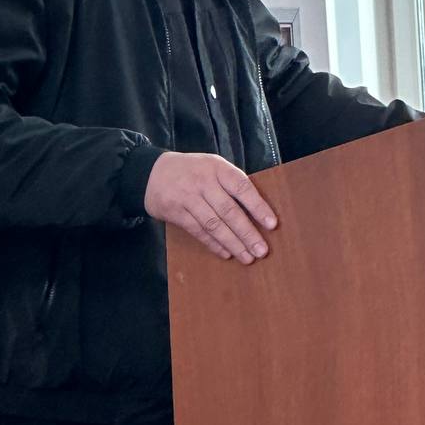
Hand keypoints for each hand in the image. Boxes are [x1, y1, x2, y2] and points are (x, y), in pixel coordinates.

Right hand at [144, 152, 277, 264]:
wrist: (152, 172)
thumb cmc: (192, 171)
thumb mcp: (212, 166)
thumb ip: (230, 183)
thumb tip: (258, 211)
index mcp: (217, 167)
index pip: (241, 187)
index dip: (258, 206)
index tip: (272, 224)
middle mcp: (202, 181)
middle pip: (228, 210)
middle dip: (247, 233)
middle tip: (262, 250)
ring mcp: (187, 197)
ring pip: (213, 224)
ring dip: (232, 243)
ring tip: (247, 257)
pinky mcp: (175, 212)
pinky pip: (198, 231)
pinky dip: (213, 244)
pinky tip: (226, 253)